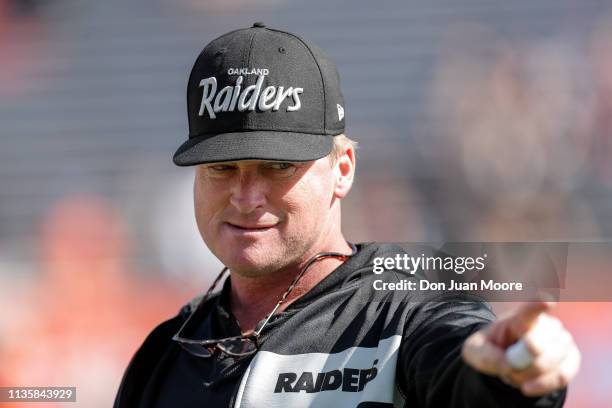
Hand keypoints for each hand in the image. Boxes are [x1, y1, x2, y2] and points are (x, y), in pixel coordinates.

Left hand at [462, 302, 580, 396]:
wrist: (507, 360)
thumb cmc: (491, 350)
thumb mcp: (475, 351)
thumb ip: (485, 355)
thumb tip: (508, 364)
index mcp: (519, 318)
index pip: (530, 310)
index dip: (538, 306)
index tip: (547, 302)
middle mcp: (545, 324)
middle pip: (537, 346)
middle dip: (520, 365)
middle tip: (507, 368)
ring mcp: (562, 339)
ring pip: (552, 363)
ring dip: (530, 376)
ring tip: (516, 373)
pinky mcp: (571, 357)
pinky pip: (562, 375)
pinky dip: (544, 384)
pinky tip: (529, 386)